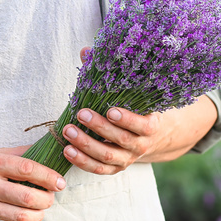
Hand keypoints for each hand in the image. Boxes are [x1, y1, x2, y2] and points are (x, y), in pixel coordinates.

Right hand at [0, 146, 65, 220]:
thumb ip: (16, 154)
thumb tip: (45, 150)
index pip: (28, 169)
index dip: (49, 177)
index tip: (60, 182)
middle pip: (28, 196)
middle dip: (47, 200)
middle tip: (49, 199)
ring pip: (22, 217)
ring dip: (38, 216)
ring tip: (39, 211)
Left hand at [60, 47, 218, 173]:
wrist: (153, 137)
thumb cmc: (137, 107)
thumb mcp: (130, 92)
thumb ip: (109, 72)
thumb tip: (87, 51)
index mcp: (151, 125)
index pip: (143, 125)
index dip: (127, 119)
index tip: (111, 110)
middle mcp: (141, 145)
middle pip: (121, 140)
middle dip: (99, 128)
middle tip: (81, 114)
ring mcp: (127, 159)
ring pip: (107, 157)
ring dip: (86, 145)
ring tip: (68, 131)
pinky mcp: (115, 169)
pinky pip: (98, 169)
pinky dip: (82, 162)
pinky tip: (68, 150)